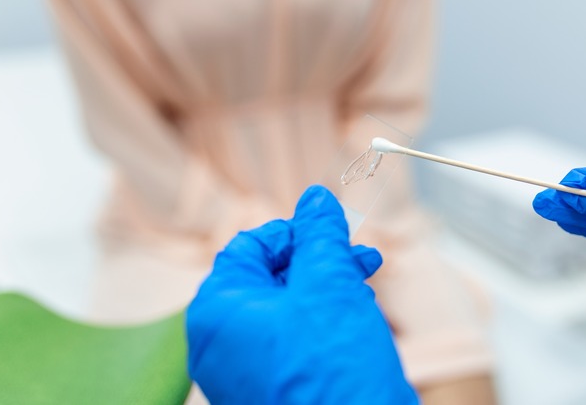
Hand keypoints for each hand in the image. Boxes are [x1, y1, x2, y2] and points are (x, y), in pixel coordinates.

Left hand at [187, 185, 416, 403]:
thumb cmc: (333, 368)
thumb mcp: (329, 283)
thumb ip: (320, 234)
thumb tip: (316, 199)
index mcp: (218, 311)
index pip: (248, 247)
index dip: (294, 230)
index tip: (332, 228)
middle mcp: (222, 345)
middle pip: (269, 278)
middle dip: (319, 259)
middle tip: (360, 254)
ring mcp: (245, 374)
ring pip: (285, 311)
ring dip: (327, 287)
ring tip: (367, 281)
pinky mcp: (272, 392)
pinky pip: (292, 344)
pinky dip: (323, 323)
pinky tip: (357, 315)